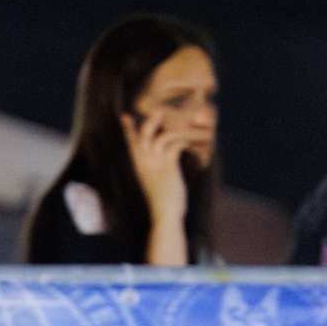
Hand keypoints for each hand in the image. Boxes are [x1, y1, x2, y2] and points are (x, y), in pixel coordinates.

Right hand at [126, 107, 196, 221]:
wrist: (164, 214)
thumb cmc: (163, 202)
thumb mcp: (156, 182)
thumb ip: (159, 168)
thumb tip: (170, 158)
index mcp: (138, 165)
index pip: (130, 143)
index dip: (128, 130)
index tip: (124, 118)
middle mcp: (143, 161)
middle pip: (144, 134)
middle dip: (150, 121)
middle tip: (158, 111)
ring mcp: (154, 162)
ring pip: (164, 136)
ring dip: (182, 130)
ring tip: (193, 126)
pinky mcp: (167, 165)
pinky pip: (177, 144)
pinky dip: (190, 140)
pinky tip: (201, 141)